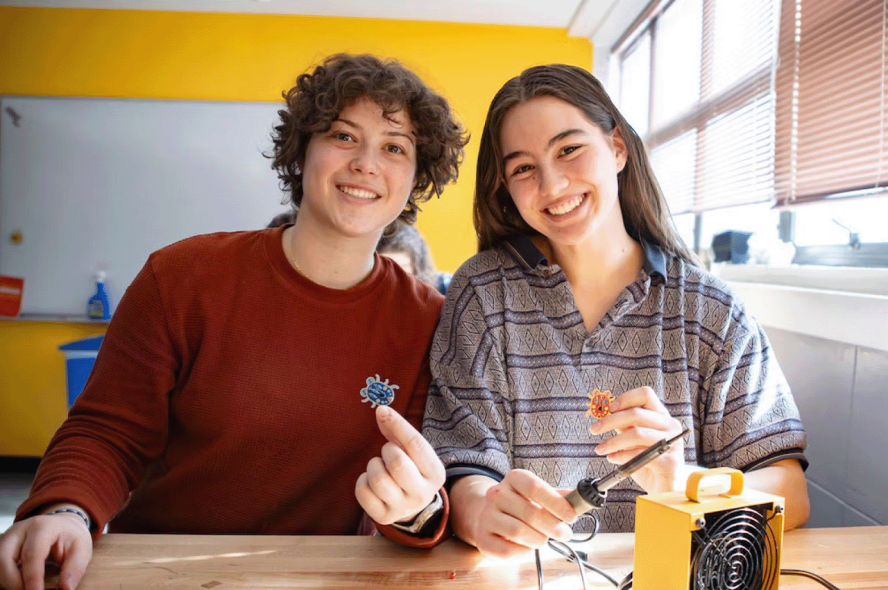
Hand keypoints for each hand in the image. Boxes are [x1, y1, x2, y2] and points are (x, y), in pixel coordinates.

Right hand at [0, 512, 91, 589]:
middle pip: (4, 558)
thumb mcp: (82, 549)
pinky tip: (18, 583)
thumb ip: (75, 568)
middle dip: (13, 582)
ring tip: (25, 587)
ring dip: (7, 581)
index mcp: (42, 527)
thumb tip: (66, 588)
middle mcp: (19, 530)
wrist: (61, 525)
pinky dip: (5, 578)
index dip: (32, 578)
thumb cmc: (70, 537)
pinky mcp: (1, 546)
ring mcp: (7, 537)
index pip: (32, 554)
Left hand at [355, 405, 445, 524]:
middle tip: (388, 453)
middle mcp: (423, 494)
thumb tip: (381, 410)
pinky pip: (362, 491)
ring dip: (373, 466)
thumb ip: (398, 431)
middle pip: (397, 463)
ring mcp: (403, 508)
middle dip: (386, 451)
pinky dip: (362, 480)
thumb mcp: (412, 452)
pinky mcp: (383, 516)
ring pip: (377, 479)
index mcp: (435, 473)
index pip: (416, 444)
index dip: (397, 424)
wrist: (411, 506)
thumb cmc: (411, 470)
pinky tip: (372, 482)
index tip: (382, 410)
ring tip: (380, 467)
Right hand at [460, 470, 575, 558]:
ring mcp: (487, 516)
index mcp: (513, 479)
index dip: (555, 502)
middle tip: (565, 534)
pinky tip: (527, 546)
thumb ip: (558, 498)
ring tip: (543, 539)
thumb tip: (578, 500)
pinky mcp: (483, 539)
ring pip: (518, 532)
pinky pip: (508, 550)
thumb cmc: (520, 506)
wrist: (488, 517)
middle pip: (530, 512)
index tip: (572, 516)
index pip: (534, 487)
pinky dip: (523, 552)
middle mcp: (496, 494)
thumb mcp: (538, 496)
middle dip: (553, 526)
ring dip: (538, 539)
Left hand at [589, 386, 684, 493]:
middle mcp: (670, 425)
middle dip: (610, 421)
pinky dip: (622, 456)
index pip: (646, 395)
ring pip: (637, 433)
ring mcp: (672, 442)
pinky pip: (640, 454)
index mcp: (661, 416)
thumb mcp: (634, 440)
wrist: (666, 489)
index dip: (625, 399)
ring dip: (613, 441)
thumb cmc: (649, 462)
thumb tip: (605, 414)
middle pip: (637, 413)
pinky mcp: (670, 461)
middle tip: (594, 429)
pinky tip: (613, 459)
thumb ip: (624, 426)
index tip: (608, 409)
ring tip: (601, 449)